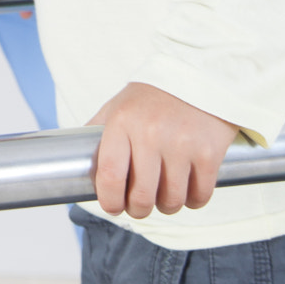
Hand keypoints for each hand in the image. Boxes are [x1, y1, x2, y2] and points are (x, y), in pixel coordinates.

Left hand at [89, 83, 238, 218]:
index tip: (113, 206)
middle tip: (140, 204)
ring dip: (168, 205)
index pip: (109, 177)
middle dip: (139, 209)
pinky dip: (193, 200)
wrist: (199, 74)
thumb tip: (75, 162)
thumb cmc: (153, 96)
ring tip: (166, 193)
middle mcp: (151, 133)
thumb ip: (97, 134)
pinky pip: (199, 196)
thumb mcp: (118, 106)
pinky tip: (189, 187)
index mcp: (123, 121)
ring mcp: (182, 144)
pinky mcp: (209, 152)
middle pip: (142, 198)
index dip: (109, 201)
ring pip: (172, 201)